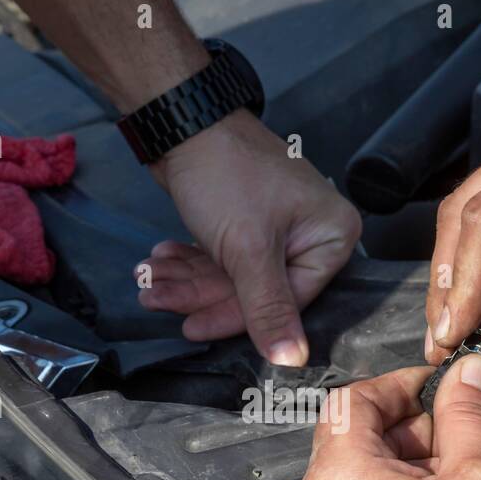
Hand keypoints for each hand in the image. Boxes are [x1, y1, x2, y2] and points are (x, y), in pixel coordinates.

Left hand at [136, 111, 361, 366]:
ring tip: (149, 278)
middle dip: (199, 294)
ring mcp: (278, 228)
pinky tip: (160, 261)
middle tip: (157, 296)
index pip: (287, 300)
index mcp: (331, 236)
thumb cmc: (226, 171)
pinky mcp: (247, 222)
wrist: (184, 119)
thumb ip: (268, 308)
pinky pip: (222, 258)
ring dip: (187, 280)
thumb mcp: (248, 249)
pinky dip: (190, 262)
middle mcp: (311, 233)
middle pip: (256, 291)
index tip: (193, 327)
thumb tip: (291, 359)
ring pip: (232, 276)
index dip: (235, 317)